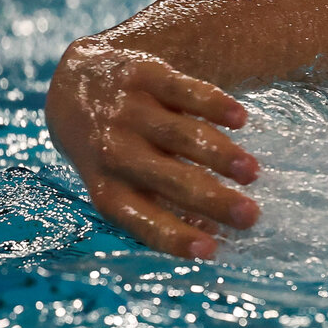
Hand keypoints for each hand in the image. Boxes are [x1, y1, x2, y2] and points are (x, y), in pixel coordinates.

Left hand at [46, 39, 258, 258]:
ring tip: (252, 172)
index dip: (175, 236)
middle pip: (169, 179)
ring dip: (219, 154)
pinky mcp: (143, 76)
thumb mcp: (122, 185)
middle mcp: (115, 152)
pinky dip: (212, 104)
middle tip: (250, 215)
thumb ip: (162, 209)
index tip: (211, 251)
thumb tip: (214, 239)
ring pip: (179, 135)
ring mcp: (128, 112)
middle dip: (212, 199)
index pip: (142, 218)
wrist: (75, 89)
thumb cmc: (115, 154)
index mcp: (109, 189)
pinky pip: (182, 90)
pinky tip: (240, 119)